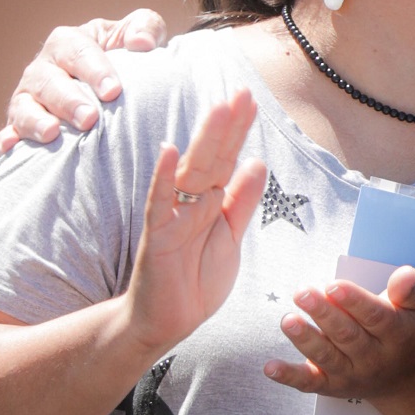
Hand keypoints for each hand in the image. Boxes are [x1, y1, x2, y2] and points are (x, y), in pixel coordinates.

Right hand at [0, 12, 168, 151]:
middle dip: (68, 100)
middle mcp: (44, 67)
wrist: (114, 88)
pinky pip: (9, 130)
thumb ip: (146, 28)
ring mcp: (29, 95)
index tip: (113, 92)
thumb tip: (141, 42)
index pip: (79, 51)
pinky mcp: (20, 122)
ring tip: (52, 134)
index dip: (95, 71)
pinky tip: (12, 148)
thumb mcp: (142, 34)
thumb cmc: (129, 57)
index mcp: (69, 42)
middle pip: (49, 81)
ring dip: (36, 120)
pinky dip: (9, 138)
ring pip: (24, 105)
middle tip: (89, 119)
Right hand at [121, 93, 266, 361]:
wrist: (169, 322)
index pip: (228, 159)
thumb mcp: (231, 237)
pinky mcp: (158, 236)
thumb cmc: (197, 279)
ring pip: (191, 172)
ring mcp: (173, 216)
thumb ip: (242, 202)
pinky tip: (170, 150)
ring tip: (218, 109)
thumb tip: (257, 162)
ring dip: (204, 140)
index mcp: (212, 201)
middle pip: (212, 157)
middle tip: (241, 92)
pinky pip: (160, 203)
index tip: (251, 100)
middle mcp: (192, 202)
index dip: (239, 131)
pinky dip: (163, 177)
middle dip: (227, 126)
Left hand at [263, 265, 414, 397]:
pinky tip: (270, 367)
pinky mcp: (334, 386)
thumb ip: (410, 291)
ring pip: (327, 357)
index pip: (375, 316)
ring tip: (288, 321)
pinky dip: (290, 377)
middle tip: (302, 293)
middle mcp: (375, 358)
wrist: (411, 381)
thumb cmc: (414, 333)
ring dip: (305, 340)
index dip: (353, 301)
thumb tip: (402, 274)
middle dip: (323, 314)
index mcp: (398, 334)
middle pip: (347, 336)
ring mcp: (353, 374)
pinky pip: (311, 384)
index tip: (333, 286)